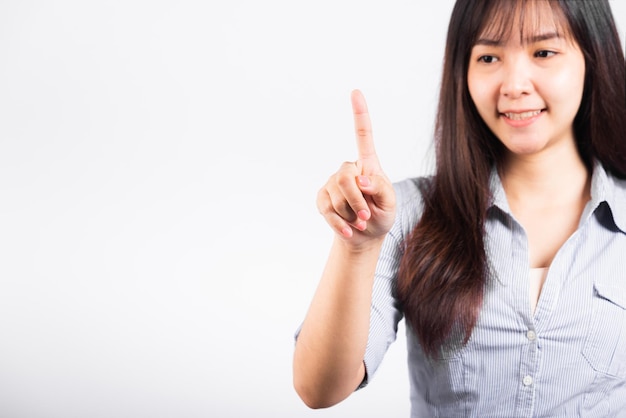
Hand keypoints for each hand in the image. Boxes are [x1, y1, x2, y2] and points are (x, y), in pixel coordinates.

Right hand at [317, 90, 395, 246]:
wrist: (364, 235)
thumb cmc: (381, 215)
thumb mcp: (390, 203)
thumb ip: (381, 188)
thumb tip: (361, 180)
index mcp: (368, 164)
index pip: (363, 135)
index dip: (359, 114)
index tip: (355, 92)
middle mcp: (349, 169)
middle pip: (345, 176)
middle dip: (355, 199)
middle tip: (365, 215)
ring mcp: (333, 183)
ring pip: (335, 194)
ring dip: (349, 212)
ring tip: (360, 221)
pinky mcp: (322, 198)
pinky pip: (326, 208)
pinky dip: (338, 222)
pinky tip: (348, 230)